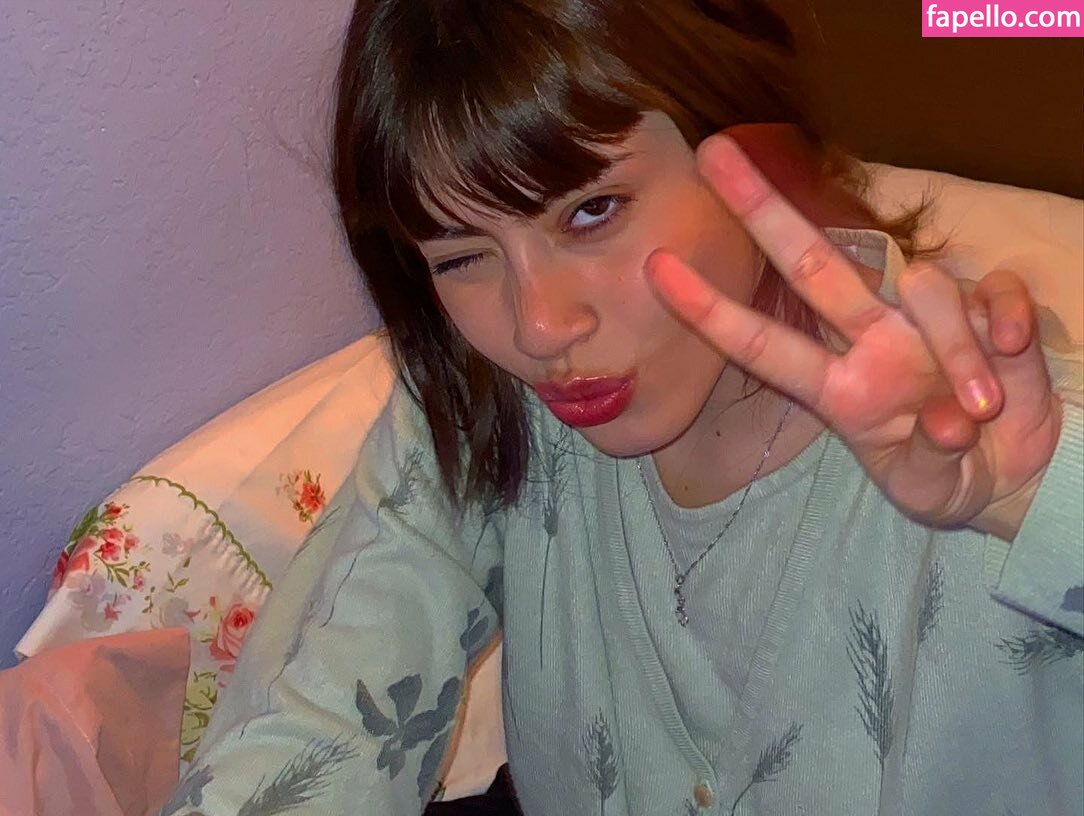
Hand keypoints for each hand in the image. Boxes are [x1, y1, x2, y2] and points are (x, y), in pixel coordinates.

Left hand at [646, 135, 1062, 539]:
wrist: (1016, 476)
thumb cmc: (948, 478)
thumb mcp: (928, 488)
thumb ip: (929, 459)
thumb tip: (947, 421)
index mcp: (838, 388)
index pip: (760, 342)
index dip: (708, 309)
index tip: (655, 267)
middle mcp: (872, 341)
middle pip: (810, 265)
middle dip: (761, 210)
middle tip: (712, 152)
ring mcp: (927, 321)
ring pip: (923, 285)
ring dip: (956, 345)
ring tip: (981, 408)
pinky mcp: (990, 310)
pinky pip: (993, 290)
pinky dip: (1006, 319)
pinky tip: (1015, 351)